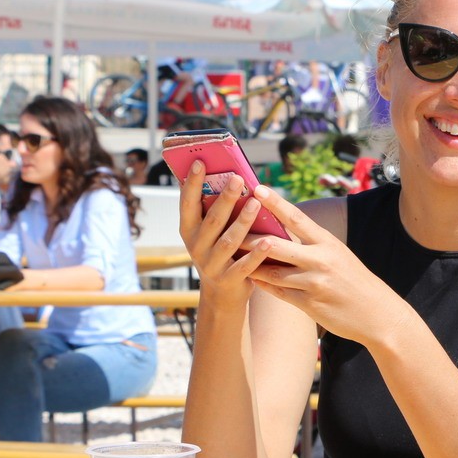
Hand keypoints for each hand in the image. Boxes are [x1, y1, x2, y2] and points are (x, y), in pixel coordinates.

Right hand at [178, 161, 272, 305]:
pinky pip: (244, 265)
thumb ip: (211, 210)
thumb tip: (220, 175)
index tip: (201, 161)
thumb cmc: (218, 253)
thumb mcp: (207, 233)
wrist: (220, 296)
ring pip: (229, 240)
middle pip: (212, 219)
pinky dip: (257, 253)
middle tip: (238, 178)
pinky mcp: (229, 279)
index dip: (193, 183)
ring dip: (243, 221)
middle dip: (225, 198)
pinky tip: (270, 241)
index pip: (188, 203)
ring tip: (255, 203)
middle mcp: (196, 246)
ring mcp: (211, 264)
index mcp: (189, 230)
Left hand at [240, 186, 395, 341]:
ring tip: (231, 255)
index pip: (297, 218)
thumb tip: (283, 231)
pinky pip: (277, 292)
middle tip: (228, 228)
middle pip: (275, 245)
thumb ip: (312, 244)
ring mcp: (313, 283)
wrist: (376, 313)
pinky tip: (251, 278)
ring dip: (250, 264)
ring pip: (271, 271)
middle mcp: (320, 260)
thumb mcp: (339, 255)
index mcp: (328, 243)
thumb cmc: (355, 280)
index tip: (257, 187)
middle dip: (249, 238)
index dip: (275, 202)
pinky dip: (262, 284)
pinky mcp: (309, 304)